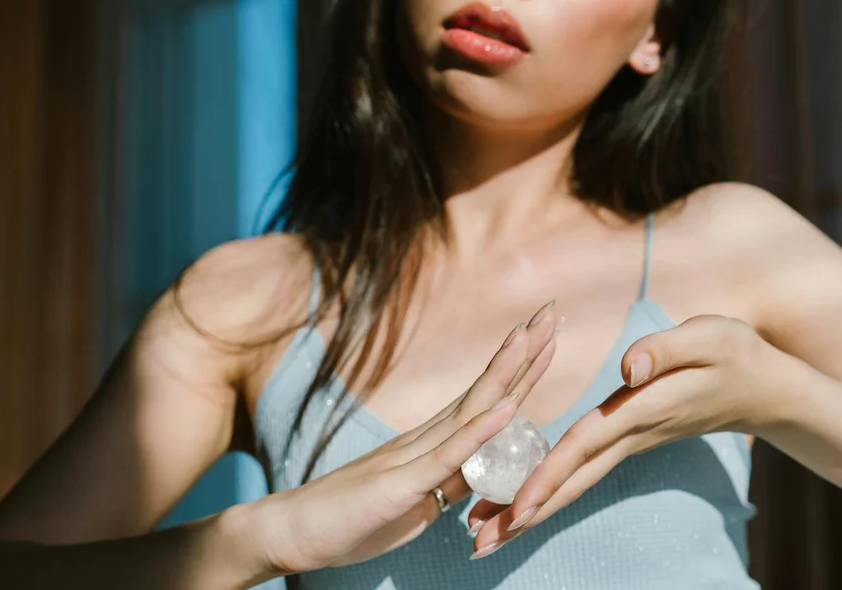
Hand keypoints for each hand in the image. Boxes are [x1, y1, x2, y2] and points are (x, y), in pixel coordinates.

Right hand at [253, 302, 559, 574]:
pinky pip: (446, 457)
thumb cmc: (351, 516)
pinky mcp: (400, 485)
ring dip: (504, 373)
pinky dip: (478, 431)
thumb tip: (488, 467)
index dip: (517, 367)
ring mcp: (412, 458)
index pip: (485, 399)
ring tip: (532, 337)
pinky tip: (505, 408)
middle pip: (484, 390)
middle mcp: (424, 439)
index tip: (545, 334)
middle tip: (550, 309)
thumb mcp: (417, 500)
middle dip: (521, 352)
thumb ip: (451, 479)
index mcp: (431, 444)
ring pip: (469, 410)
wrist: (291, 530)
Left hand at [466, 315, 804, 556]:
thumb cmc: (736, 356)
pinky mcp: (627, 438)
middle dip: (525, 513)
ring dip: (530, 509)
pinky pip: (582, 469)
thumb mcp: (708, 337)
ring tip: (485, 536)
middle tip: (481, 545)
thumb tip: (627, 367)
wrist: (765, 388)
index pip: (584, 444)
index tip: (516, 506)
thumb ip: (664, 349)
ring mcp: (628, 441)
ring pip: (573, 481)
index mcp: (640, 410)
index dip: (549, 473)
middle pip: (570, 480)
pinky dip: (549, 489)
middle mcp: (630, 434)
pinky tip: (520, 501)